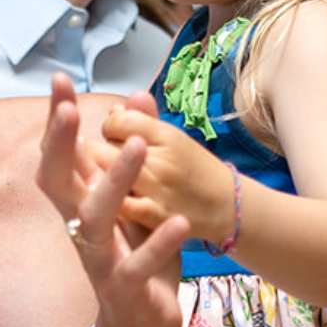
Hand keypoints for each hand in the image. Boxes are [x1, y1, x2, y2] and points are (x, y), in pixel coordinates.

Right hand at [38, 74, 188, 326]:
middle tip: (68, 105)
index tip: (57, 79)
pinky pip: (137, 266)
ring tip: (137, 147)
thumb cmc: (138, 267)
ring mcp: (102, 262)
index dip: (55, 122)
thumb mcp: (137, 206)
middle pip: (59, 184)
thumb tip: (136, 98)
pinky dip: (157, 244)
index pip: (60, 159)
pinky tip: (178, 222)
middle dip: (60, 144)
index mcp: (83, 211)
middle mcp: (84, 233)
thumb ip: (134, 155)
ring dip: (115, 182)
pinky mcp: (127, 292)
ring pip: (97, 219)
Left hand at [99, 98, 236, 243]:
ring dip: (98, 175)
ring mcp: (157, 188)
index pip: (118, 120)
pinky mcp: (154, 216)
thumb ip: (142, 122)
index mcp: (166, 135)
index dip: (110, 127)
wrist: (228, 206)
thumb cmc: (195, 170)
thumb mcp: (174, 139)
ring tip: (98, 177)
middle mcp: (161, 158)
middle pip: (108, 146)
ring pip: (109, 172)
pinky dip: (110, 201)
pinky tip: (106, 201)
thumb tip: (113, 110)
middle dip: (98, 152)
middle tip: (101, 159)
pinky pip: (120, 205)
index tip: (113, 137)